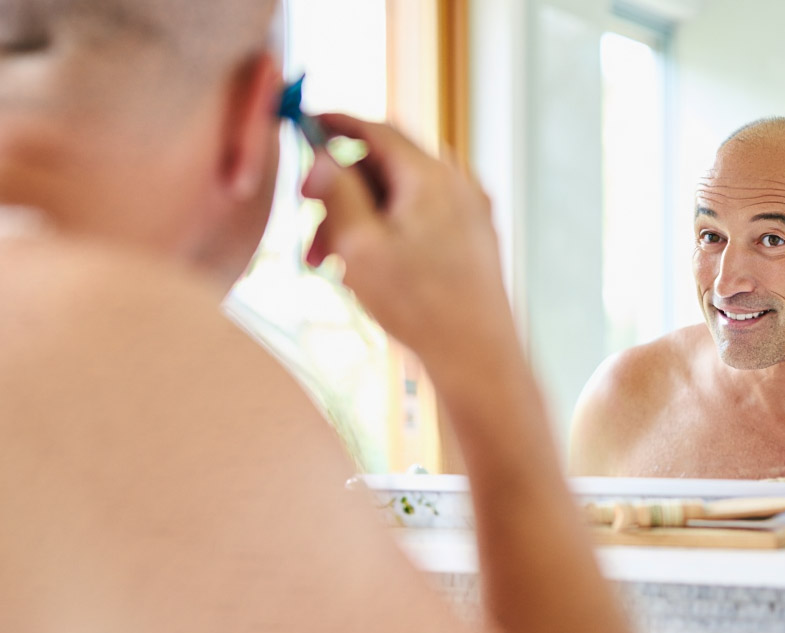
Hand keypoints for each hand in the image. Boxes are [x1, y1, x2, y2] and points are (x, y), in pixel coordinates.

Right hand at [300, 114, 516, 378]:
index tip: (306, 125)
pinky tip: (369, 272)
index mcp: (430, 176)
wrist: (478, 356)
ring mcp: (470, 212)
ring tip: (335, 267)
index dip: (335, 124)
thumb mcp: (359, 245)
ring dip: (359, 222)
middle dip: (340, 195)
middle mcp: (457, 185)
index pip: (376, 129)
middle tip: (311, 233)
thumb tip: (321, 157)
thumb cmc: (420, 306)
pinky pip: (421, 220)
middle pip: (385, 168)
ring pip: (400, 199)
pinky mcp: (473, 240)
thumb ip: (337, 192)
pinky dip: (388, 234)